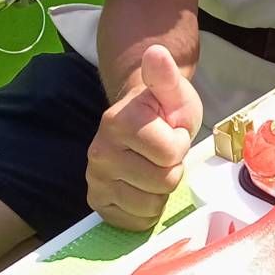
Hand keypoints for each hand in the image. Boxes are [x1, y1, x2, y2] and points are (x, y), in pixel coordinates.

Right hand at [87, 45, 202, 230]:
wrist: (140, 123)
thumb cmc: (162, 109)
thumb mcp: (172, 90)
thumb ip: (165, 75)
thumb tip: (157, 52)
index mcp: (118, 122)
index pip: (170, 153)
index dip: (180, 144)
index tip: (171, 131)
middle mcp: (99, 152)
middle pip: (163, 182)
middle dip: (172, 168)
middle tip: (163, 152)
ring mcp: (95, 180)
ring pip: (151, 205)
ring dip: (161, 190)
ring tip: (153, 166)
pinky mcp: (97, 203)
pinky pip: (136, 222)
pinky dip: (147, 208)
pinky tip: (143, 186)